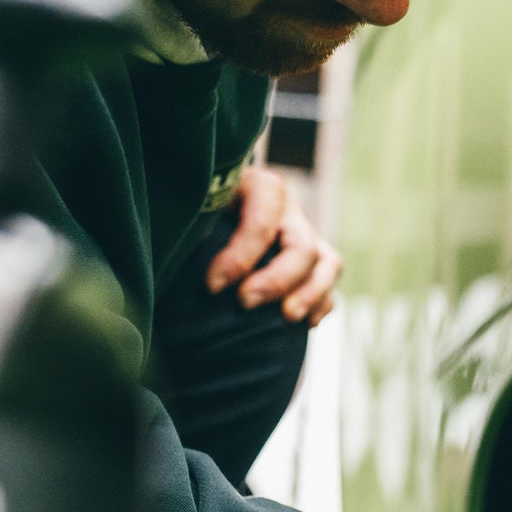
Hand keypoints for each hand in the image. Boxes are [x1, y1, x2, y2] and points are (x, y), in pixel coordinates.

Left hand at [204, 166, 342, 325]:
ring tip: (289, 317)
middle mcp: (288, 210)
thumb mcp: (192, 210)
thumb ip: (193, 228)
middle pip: (301, 245)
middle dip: (276, 279)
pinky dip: (321, 302)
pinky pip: (328, 282)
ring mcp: (306, 235)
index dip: (240, 256)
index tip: (211, 286)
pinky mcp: (314, 260)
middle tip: (245, 303)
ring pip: (327, 263)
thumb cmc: (195, 213)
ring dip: (311, 293)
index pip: (262, 219)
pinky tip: (305, 323)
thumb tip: (183, 265)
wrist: (209, 209)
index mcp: (258, 188)